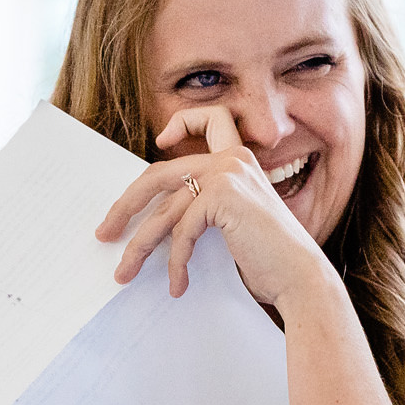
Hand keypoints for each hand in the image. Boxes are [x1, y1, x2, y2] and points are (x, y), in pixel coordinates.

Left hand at [95, 106, 337, 309]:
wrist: (300, 278)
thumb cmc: (271, 259)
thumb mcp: (233, 223)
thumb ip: (204, 207)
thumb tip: (154, 218)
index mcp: (239, 160)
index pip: (211, 120)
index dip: (183, 122)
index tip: (161, 142)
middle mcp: (233, 159)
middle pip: (159, 174)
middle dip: (125, 206)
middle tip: (104, 232)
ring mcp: (227, 173)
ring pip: (163, 211)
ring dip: (139, 247)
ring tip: (125, 273)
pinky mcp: (222, 196)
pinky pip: (181, 231)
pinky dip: (175, 262)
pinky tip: (177, 285)